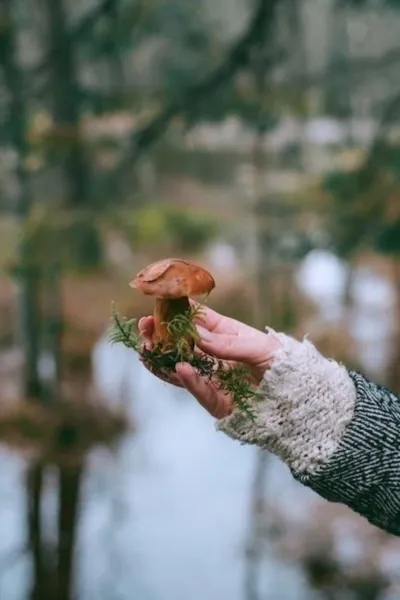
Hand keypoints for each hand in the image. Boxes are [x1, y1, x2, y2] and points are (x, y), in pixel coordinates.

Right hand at [138, 304, 281, 418]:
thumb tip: (197, 337)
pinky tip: (179, 368)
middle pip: (180, 344)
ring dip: (162, 359)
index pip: (196, 320)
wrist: (299, 399)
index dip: (177, 311)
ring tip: (146, 348)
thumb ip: (229, 344)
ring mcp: (212, 379)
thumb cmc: (283, 365)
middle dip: (160, 335)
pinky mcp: (216, 403)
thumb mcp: (259, 348)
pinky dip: (189, 381)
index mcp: (225, 335)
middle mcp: (214, 356)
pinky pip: (199, 391)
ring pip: (180, 368)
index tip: (159, 304)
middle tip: (143, 326)